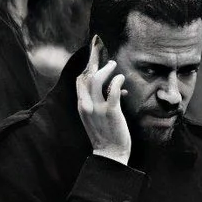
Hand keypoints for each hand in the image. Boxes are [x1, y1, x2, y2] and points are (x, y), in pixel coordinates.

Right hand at [76, 39, 131, 163]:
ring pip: (96, 80)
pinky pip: (113, 90)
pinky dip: (117, 81)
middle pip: (85, 76)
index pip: (80, 80)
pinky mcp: (111, 112)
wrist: (110, 155)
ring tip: (113, 64)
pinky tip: (121, 79)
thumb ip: (104, 101)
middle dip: (92, 58)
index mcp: (82, 106)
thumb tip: (118, 87)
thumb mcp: (99, 116)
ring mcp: (97, 109)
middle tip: (98, 46)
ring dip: (106, 68)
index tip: (93, 53)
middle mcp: (86, 106)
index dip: (86, 65)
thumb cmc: (106, 136)